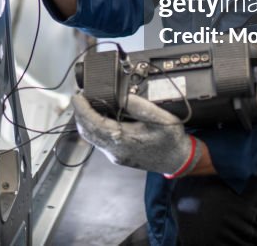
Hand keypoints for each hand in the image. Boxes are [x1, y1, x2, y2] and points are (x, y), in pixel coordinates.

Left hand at [72, 93, 199, 177]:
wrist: (178, 160)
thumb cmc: (171, 140)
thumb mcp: (160, 118)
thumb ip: (139, 106)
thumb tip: (121, 96)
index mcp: (123, 140)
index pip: (94, 124)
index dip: (82, 110)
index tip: (77, 97)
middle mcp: (115, 150)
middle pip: (87, 132)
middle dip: (80, 114)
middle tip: (80, 97)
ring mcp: (115, 155)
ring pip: (92, 138)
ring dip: (86, 121)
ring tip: (88, 104)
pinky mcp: (118, 156)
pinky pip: (100, 141)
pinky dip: (95, 127)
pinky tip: (100, 116)